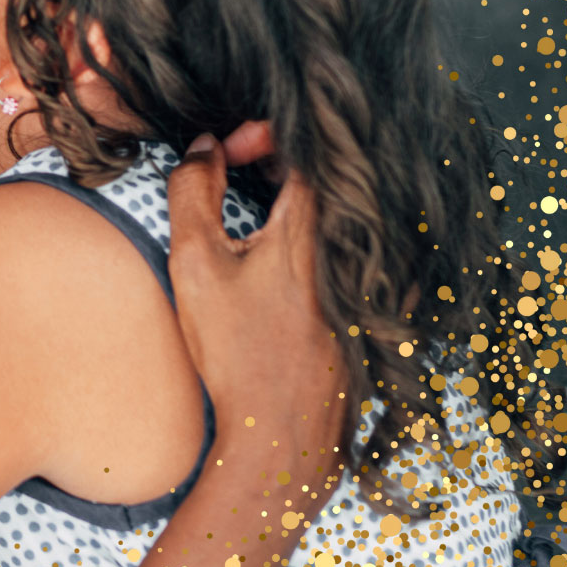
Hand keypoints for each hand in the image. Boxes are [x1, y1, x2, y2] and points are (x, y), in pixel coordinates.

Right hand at [163, 131, 348, 472]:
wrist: (284, 431)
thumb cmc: (239, 353)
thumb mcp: (197, 265)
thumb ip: (193, 193)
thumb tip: (203, 147)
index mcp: (314, 223)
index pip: (302, 143)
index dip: (259, 135)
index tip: (226, 156)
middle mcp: (352, 241)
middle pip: (322, 173)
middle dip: (277, 159)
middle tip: (237, 171)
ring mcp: (369, 274)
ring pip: (338, 209)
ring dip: (297, 195)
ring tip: (258, 208)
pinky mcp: (373, 302)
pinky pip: (352, 244)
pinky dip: (320, 234)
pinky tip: (287, 259)